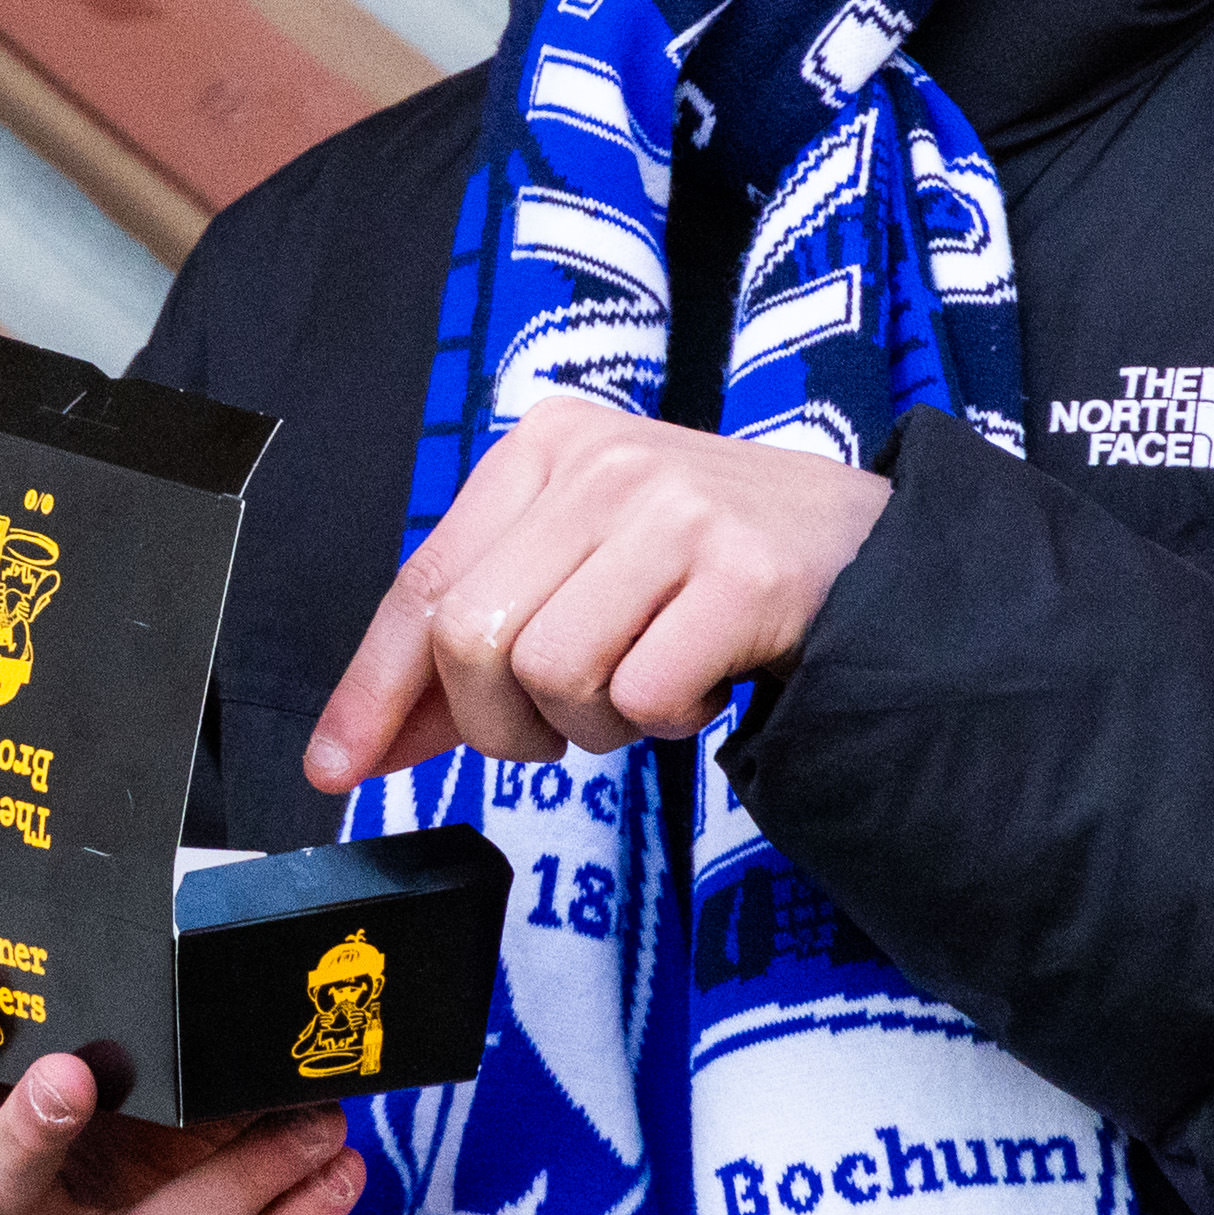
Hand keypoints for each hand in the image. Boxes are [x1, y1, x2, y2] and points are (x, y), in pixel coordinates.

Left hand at [305, 397, 888, 786]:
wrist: (875, 556)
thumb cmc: (715, 571)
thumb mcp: (586, 568)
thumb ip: (479, 640)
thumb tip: (363, 739)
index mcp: (545, 448)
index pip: (423, 583)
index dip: (374, 689)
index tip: (339, 766)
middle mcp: (602, 462)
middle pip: (472, 640)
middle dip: (503, 724)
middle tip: (563, 729)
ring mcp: (675, 510)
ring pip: (551, 674)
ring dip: (595, 724)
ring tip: (652, 685)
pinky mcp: (741, 572)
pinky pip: (642, 696)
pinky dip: (669, 720)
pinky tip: (706, 679)